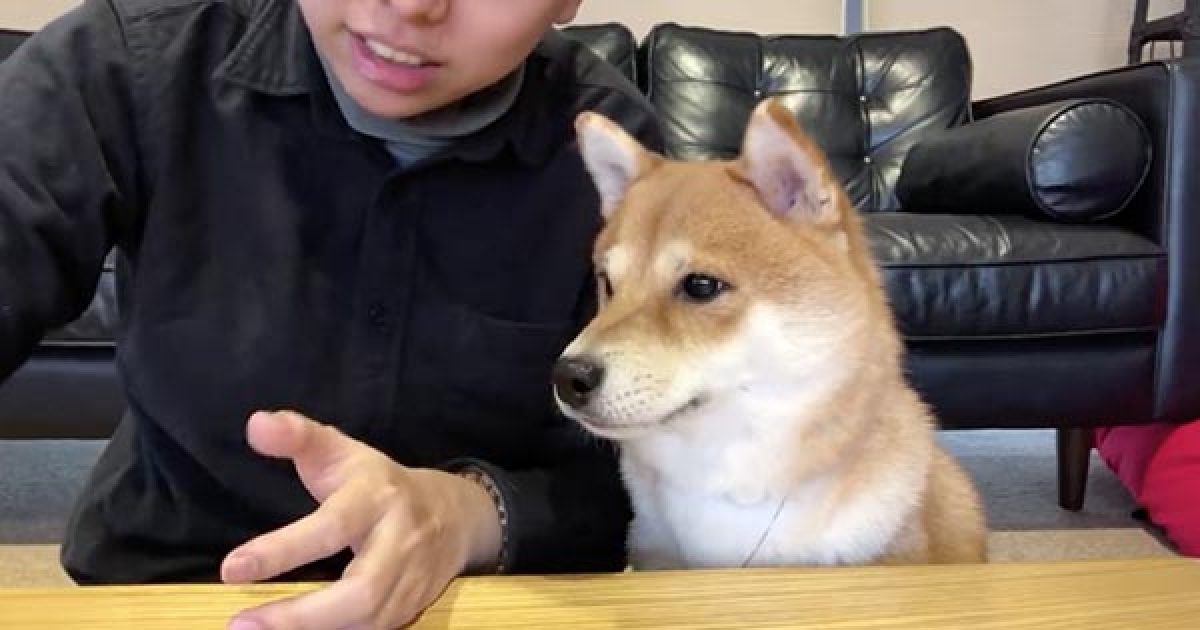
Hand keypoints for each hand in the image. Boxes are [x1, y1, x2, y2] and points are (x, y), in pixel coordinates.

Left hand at [221, 410, 502, 629]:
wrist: (455, 514)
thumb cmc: (377, 481)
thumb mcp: (339, 450)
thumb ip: (297, 436)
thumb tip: (255, 424)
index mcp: (377, 497)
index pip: (331, 527)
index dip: (283, 549)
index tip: (231, 568)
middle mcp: (400, 541)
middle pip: (362, 591)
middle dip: (302, 616)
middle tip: (242, 625)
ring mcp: (412, 580)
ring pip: (369, 619)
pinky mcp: (413, 608)